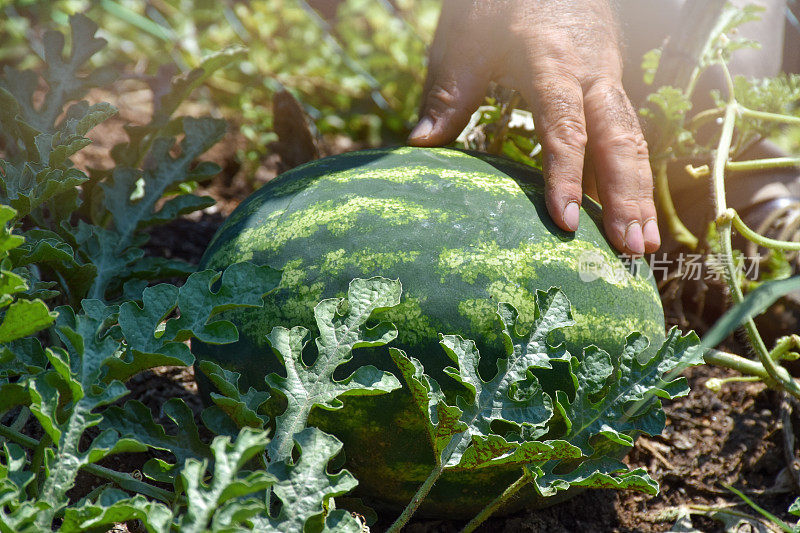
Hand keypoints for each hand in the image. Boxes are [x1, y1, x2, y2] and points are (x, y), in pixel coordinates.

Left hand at [409, 0, 659, 254]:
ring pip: (632, 139)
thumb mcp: (466, 38)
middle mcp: (592, 72)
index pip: (565, 126)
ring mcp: (607, 77)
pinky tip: (627, 212)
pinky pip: (625, 133)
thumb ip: (449, 93)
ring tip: (642, 247)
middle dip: (628, 197)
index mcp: (552, 60)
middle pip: (618, 139)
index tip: (567, 224)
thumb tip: (420, 144)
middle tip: (632, 252)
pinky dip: (628, 175)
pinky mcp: (609, 84)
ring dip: (640, 193)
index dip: (566, 176)